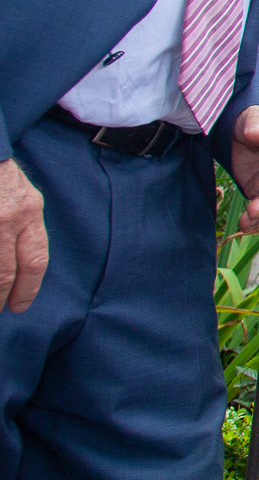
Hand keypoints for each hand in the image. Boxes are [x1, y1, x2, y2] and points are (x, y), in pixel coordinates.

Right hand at [0, 159, 47, 313]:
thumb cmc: (0, 172)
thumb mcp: (24, 195)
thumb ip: (26, 224)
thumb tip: (21, 265)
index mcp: (30, 211)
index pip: (34, 262)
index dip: (27, 289)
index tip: (19, 306)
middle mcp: (8, 218)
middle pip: (5, 273)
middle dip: (0, 297)